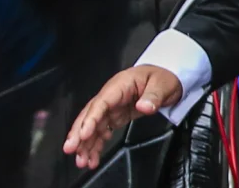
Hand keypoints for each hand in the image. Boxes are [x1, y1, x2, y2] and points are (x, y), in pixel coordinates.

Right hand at [62, 65, 183, 168]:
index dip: (90, 119)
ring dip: (86, 143)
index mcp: (120, 85)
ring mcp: (112, 107)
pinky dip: (97, 144)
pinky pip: (102, 130)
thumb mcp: (163, 84)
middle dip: (79, 133)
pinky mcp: (116, 116)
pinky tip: (93, 155)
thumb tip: (144, 106)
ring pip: (93, 126)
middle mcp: (111, 96)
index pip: (101, 103)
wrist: (167, 76)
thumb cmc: (162, 77)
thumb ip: (153, 96)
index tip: (84, 134)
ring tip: (82, 161)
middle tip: (71, 149)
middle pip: (90, 115)